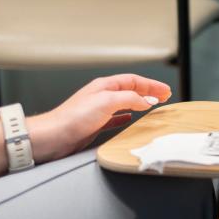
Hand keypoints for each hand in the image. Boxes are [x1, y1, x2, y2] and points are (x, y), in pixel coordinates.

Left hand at [29, 74, 169, 161]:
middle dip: (149, 92)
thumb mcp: (107, 102)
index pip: (134, 80)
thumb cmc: (73, 117)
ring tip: (153, 106)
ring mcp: (98, 110)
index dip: (152, 85)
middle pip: (131, 90)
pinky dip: (127, 117)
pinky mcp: (94, 125)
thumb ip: (129, 99)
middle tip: (164, 97)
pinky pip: (116, 118)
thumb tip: (146, 101)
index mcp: (105, 86)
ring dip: (141, 103)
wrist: (53, 137)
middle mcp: (102, 96)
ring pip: (125, 103)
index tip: (165, 91)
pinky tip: (130, 120)